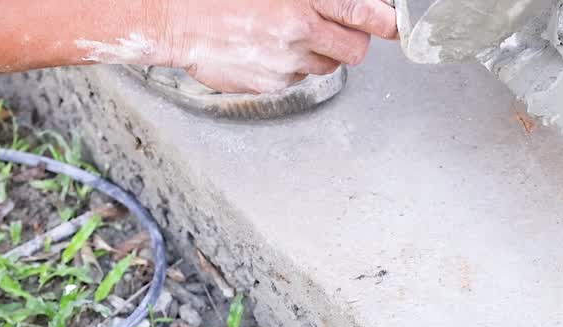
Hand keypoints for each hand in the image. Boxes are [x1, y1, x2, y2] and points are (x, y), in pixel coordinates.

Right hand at [156, 0, 397, 92]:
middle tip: (340, 29)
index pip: (363, 12)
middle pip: (356, 49)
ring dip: (321, 52)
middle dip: (354, 40)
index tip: (393, 24)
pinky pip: (297, 77)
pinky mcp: (270, 83)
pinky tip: (267, 45)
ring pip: (328, 65)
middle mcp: (298, 29)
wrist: (169, 17)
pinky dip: (291, 64)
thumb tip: (348, 2)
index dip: (385, 20)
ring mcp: (284, 60)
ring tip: (291, 33)